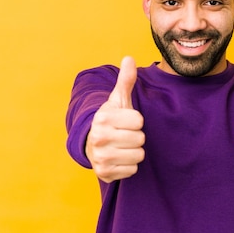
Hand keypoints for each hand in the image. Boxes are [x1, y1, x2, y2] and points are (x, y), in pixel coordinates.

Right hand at [86, 56, 144, 182]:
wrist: (93, 143)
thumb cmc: (112, 120)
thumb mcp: (118, 100)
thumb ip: (126, 80)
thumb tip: (129, 58)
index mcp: (102, 118)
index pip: (139, 121)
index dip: (136, 121)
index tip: (125, 121)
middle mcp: (98, 138)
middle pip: (140, 139)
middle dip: (135, 137)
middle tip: (123, 135)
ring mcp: (100, 157)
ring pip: (138, 156)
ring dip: (134, 152)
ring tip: (122, 146)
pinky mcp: (104, 173)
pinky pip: (132, 170)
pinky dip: (129, 166)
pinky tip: (119, 158)